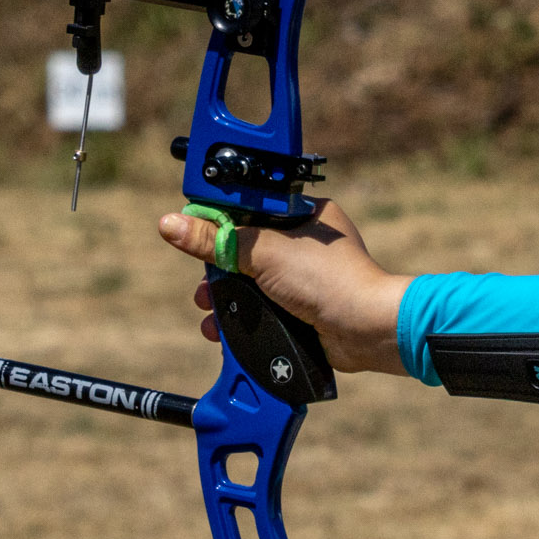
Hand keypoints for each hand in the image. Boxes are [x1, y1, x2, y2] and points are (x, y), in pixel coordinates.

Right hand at [154, 200, 409, 375]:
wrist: (367, 329)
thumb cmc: (330, 280)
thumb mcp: (264, 253)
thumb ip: (217, 240)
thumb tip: (171, 224)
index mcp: (304, 214)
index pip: (249, 208)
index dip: (219, 221)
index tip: (192, 233)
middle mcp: (305, 242)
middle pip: (245, 248)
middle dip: (217, 269)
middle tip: (201, 283)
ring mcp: (304, 277)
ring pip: (251, 281)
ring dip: (224, 297)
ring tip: (206, 309)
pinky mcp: (302, 307)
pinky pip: (261, 306)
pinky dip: (241, 317)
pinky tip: (220, 329)